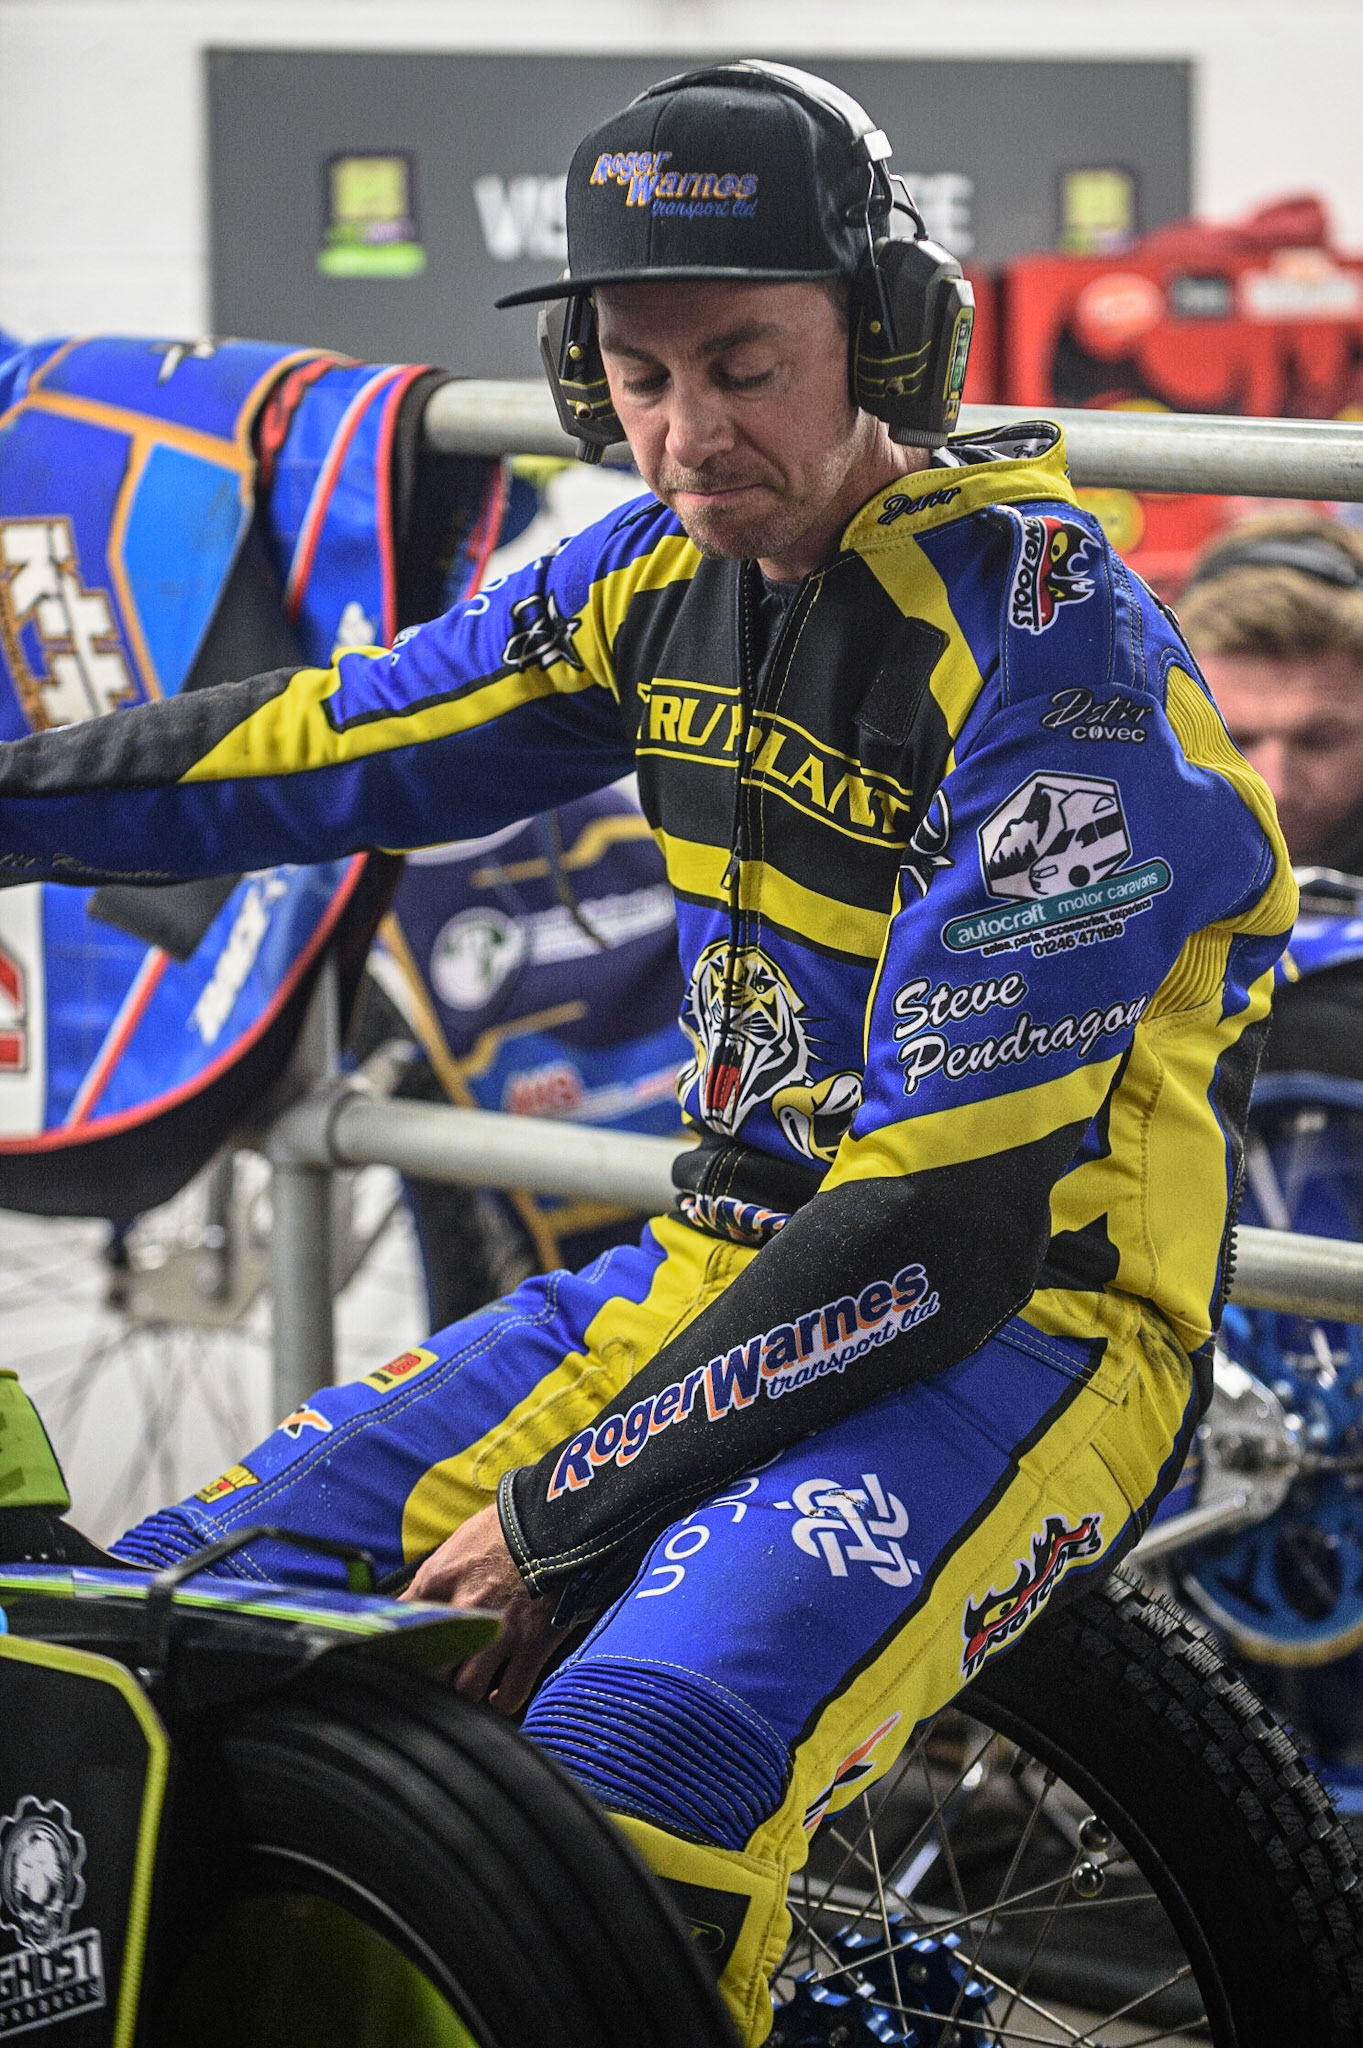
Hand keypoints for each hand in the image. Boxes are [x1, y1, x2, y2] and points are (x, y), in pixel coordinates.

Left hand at [401, 1502, 567, 1713]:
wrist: (555, 1521)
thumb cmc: (503, 1530)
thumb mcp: (454, 1547)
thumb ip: (428, 1584)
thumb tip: (403, 1611)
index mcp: (438, 1583)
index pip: (399, 1633)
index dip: (397, 1654)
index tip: (400, 1663)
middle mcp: (464, 1612)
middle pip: (431, 1671)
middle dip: (432, 1678)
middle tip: (438, 1676)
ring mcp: (500, 1633)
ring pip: (467, 1690)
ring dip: (466, 1690)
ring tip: (469, 1683)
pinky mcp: (533, 1644)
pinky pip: (511, 1694)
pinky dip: (502, 1700)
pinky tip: (498, 1693)